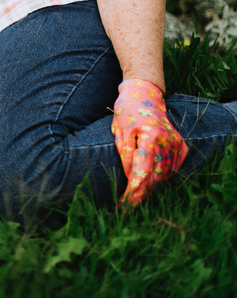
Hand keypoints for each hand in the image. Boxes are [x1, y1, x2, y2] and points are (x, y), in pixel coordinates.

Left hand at [111, 79, 187, 206]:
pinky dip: (162, 177)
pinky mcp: (181, 145)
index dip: (133, 190)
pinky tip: (151, 183)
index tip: (124, 203)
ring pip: (165, 175)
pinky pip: (173, 168)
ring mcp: (177, 144)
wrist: (146, 95)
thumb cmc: (128, 112)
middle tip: (127, 205)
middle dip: (141, 193)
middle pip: (155, 177)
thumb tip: (129, 176)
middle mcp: (168, 143)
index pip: (142, 172)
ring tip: (136, 197)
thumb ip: (125, 154)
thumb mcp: (119, 131)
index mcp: (151, 138)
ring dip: (152, 187)